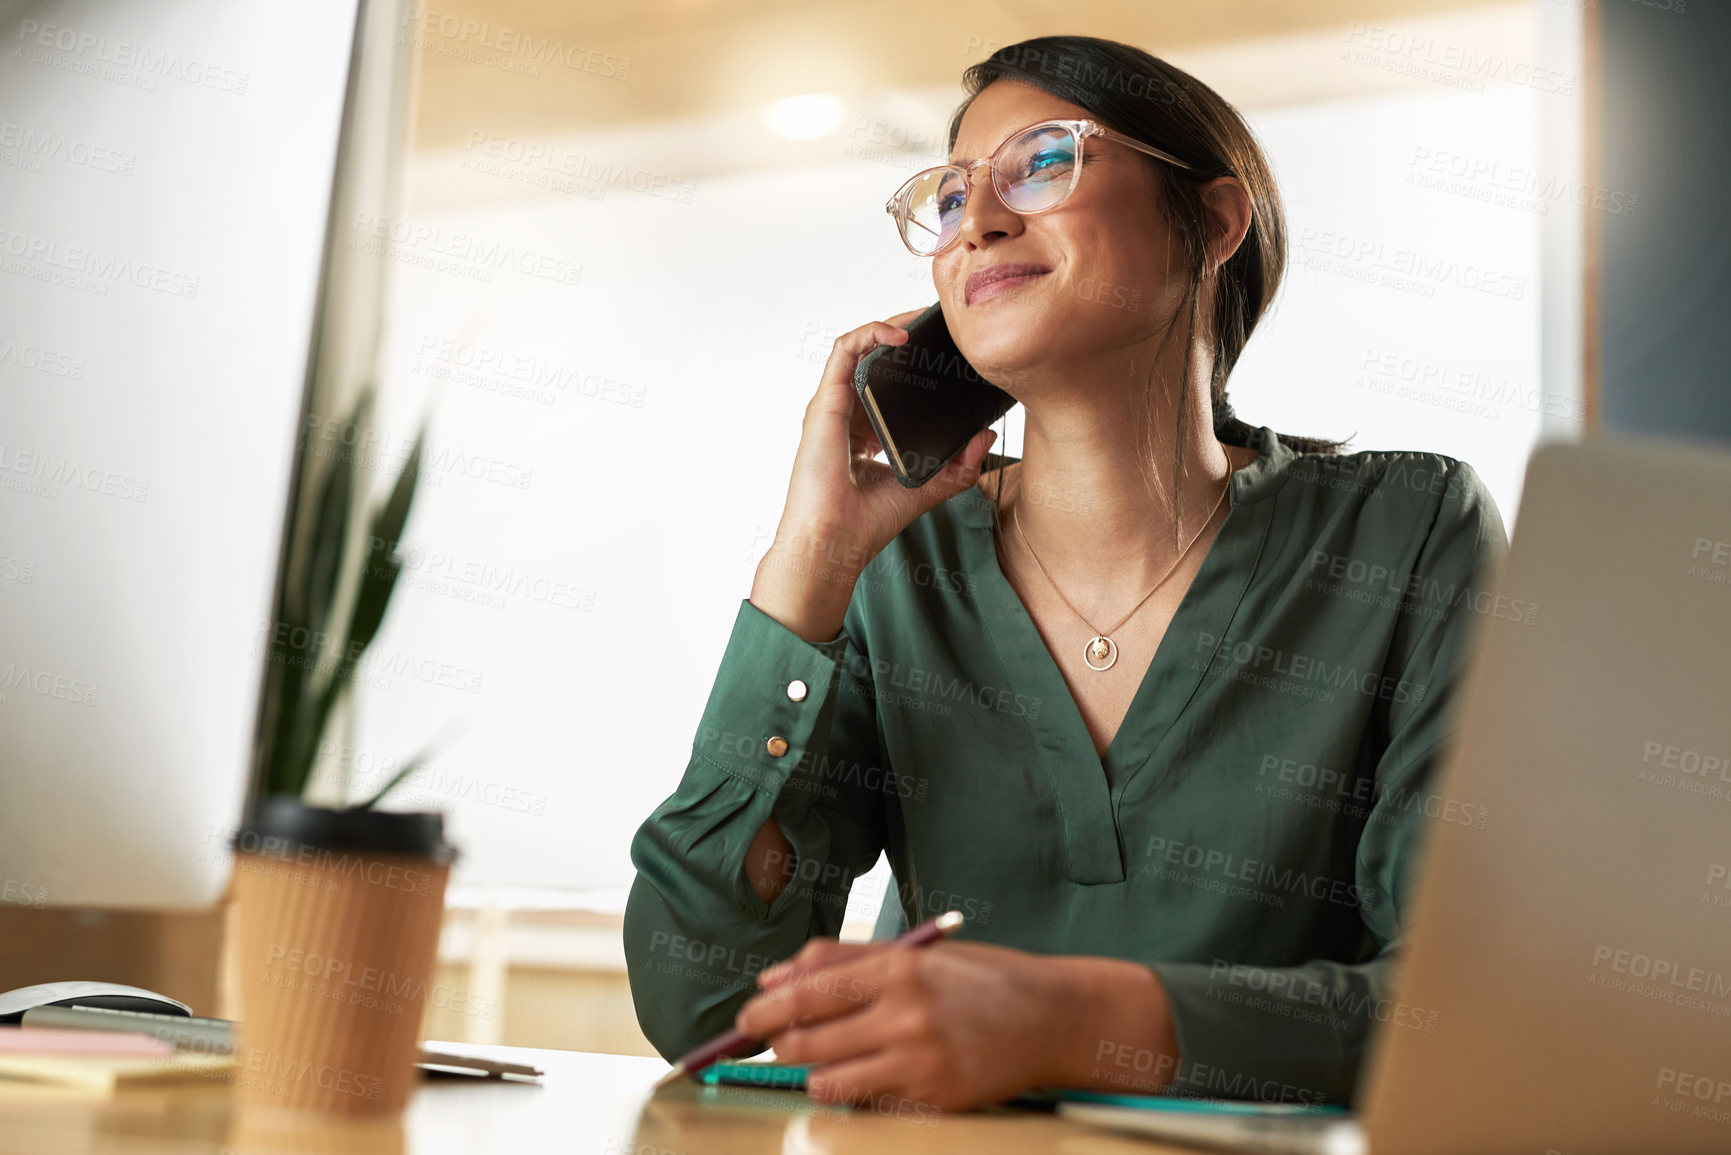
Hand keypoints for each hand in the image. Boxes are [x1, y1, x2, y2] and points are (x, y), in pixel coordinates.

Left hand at [733, 936, 1178, 1112]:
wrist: (1051, 1018)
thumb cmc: (978, 980)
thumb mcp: (914, 953)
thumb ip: (842, 961)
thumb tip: (773, 979)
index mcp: (897, 967)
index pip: (806, 993)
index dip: (764, 1011)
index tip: (747, 1019)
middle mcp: (905, 1014)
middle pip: (806, 1042)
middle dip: (780, 1045)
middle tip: (778, 1042)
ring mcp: (920, 1061)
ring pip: (828, 1082)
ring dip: (818, 1075)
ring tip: (832, 1060)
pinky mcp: (934, 1099)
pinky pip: (868, 1105)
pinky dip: (859, 1094)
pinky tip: (876, 1075)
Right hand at [776, 310, 999, 565]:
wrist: (833, 542)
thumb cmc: (865, 523)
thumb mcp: (926, 488)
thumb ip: (957, 466)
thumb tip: (986, 436)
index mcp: (864, 430)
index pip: (885, 381)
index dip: (912, 359)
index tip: (943, 349)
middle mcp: (845, 413)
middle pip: (873, 357)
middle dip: (905, 332)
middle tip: (941, 323)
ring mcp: (832, 405)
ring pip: (859, 345)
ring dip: (891, 324)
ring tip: (925, 319)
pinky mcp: (825, 401)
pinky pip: (845, 350)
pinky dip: (871, 333)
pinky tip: (901, 335)